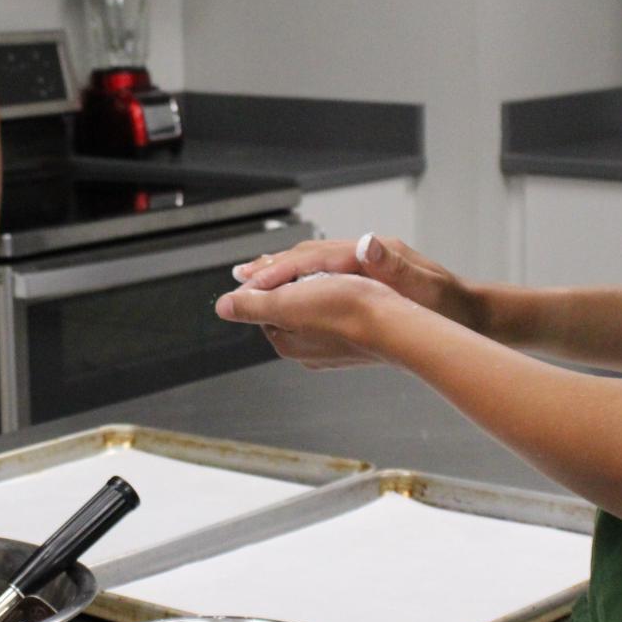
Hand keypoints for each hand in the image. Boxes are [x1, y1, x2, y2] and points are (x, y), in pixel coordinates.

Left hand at [215, 270, 409, 369]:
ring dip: (320, 292)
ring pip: (316, 311)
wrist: (397, 325)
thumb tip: (223, 306)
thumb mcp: (286, 302)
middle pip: (290, 308)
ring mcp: (333, 350)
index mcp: (286, 342)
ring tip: (336, 280)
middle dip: (296, 287)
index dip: (272, 282)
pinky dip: (342, 301)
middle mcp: (307, 351)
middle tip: (314, 272)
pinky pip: (340, 316)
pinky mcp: (356, 343)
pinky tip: (355, 293)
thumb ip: (251, 305)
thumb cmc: (347, 311)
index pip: (265, 305)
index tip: (285, 269)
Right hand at [234, 233, 475, 329]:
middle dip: (271, 266)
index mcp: (370, 254)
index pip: (313, 259)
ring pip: (313, 263)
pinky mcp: (367, 277)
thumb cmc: (449, 305)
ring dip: (282, 271)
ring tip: (251, 278)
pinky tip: (293, 291)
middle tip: (238, 276)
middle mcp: (365, 253)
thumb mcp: (425, 287)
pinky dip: (301, 280)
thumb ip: (395, 265)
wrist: (470, 311)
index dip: (279, 271)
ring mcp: (365, 263)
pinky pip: (325, 275)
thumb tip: (368, 243)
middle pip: (307, 256)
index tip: (250, 282)